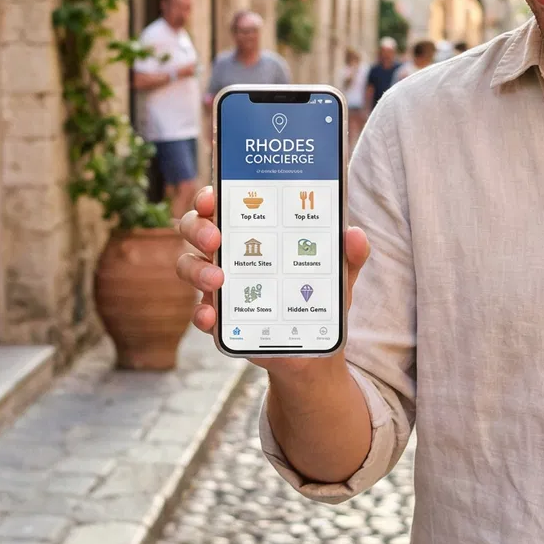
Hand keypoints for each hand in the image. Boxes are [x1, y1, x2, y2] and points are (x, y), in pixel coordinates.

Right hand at [176, 185, 370, 369]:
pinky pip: (201, 313)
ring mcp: (219, 285)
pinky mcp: (220, 318)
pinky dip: (202, 314)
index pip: (223, 203)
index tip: (212, 197)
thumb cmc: (319, 296)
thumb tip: (354, 234)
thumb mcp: (339, 273)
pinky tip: (212, 317)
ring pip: (188, 265)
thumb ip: (350, 254)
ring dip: (197, 269)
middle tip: (216, 238)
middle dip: (198, 227)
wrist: (313, 347)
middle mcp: (229, 252)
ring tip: (217, 279)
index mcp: (254, 231)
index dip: (209, 196)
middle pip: (196, 228)